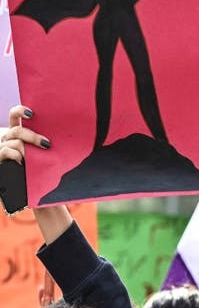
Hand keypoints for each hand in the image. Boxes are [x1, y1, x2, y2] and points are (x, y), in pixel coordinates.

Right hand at [1, 106, 72, 242]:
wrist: (39, 196)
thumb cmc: (48, 172)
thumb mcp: (52, 155)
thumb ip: (54, 143)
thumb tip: (81, 131)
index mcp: (22, 133)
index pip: (16, 115)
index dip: (20, 110)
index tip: (32, 112)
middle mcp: (11, 139)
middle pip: (17, 129)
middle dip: (32, 136)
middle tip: (47, 144)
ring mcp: (5, 150)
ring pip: (12, 142)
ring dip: (25, 149)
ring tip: (34, 158)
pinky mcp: (2, 162)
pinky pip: (5, 153)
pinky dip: (14, 156)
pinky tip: (22, 162)